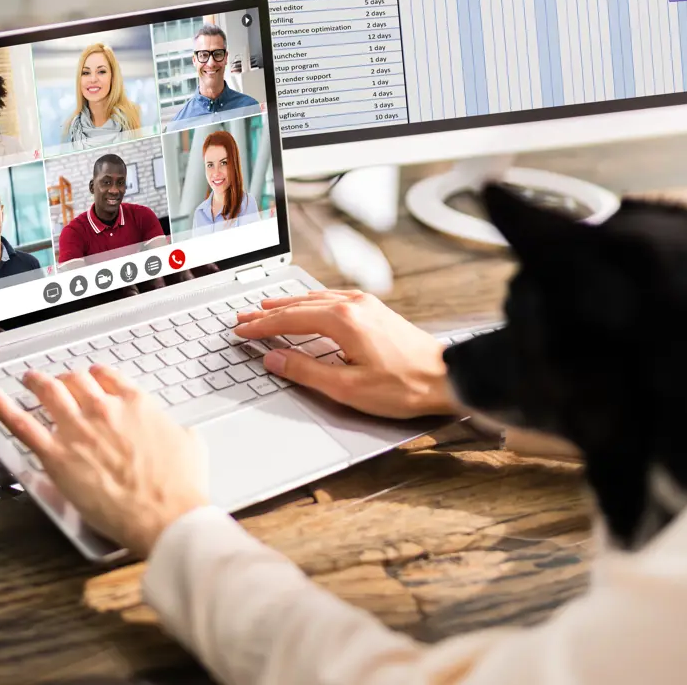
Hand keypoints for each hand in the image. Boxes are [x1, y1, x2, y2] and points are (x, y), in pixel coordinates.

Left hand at [0, 365, 208, 555]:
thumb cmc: (179, 485)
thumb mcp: (190, 444)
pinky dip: (1, 406)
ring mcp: (77, 430)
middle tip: (57, 382)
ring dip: (36, 382)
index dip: (95, 375)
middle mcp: (103, 408)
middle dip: (64, 379)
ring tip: (28, 380)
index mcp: (135, 403)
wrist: (165, 514)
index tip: (90, 378)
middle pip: (75, 381)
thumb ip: (178, 429)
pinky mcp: (56, 456)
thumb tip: (179, 430)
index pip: (107, 377)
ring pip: (48, 393)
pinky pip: (21, 424)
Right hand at [234, 290, 456, 418]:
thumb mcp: (347, 388)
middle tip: (243, 317)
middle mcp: (353, 304)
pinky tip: (306, 307)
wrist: (446, 378)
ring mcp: (366, 304)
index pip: (289, 319)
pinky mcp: (375, 310)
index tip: (240, 331)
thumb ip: (305, 371)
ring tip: (265, 309)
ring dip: (288, 304)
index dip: (261, 326)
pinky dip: (310, 303)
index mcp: (342, 320)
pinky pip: (332, 299)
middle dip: (268, 312)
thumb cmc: (403, 386)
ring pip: (316, 298)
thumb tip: (274, 359)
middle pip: (299, 304)